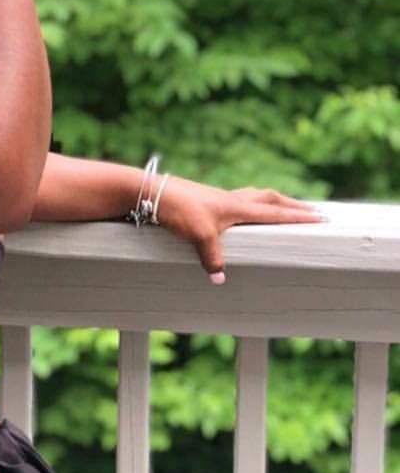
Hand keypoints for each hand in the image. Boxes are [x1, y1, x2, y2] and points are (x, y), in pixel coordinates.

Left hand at [154, 176, 325, 283]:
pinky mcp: (207, 200)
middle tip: (312, 211)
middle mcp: (233, 199)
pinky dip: (251, 203)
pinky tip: (243, 211)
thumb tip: (220, 280)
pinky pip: (238, 199)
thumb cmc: (178, 210)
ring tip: (283, 207)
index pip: (276, 212)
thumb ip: (212, 258)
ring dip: (273, 201)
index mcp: (238, 207)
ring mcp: (219, 198)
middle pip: (271, 198)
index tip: (322, 218)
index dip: (299, 217)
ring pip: (255, 196)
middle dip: (293, 206)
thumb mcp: (198, 235)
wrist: (151, 192)